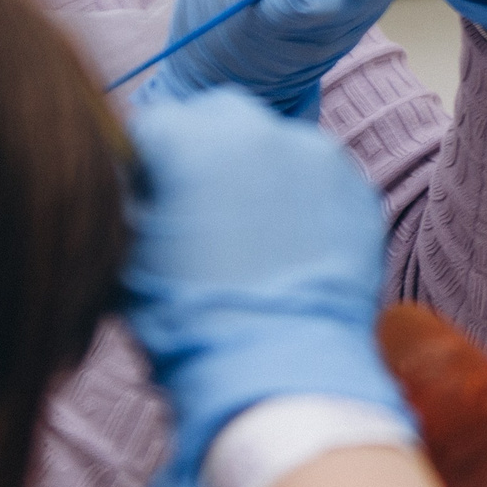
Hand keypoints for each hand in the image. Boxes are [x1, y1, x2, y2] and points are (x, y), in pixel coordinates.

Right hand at [120, 89, 407, 486]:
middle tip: (200, 205)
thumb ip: (131, 200)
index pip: (156, 125)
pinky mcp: (357, 187)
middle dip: (206, 149)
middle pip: (220, 118)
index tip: (148, 196)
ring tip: (252, 235)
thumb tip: (136, 183)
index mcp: (192, 140)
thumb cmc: (188, 320)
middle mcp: (258, 129)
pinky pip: (320, 179)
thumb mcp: (129, 256)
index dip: (147, 162)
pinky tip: (292, 248)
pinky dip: (305, 200)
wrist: (278, 369)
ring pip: (276, 143)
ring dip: (259, 172)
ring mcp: (316, 155)